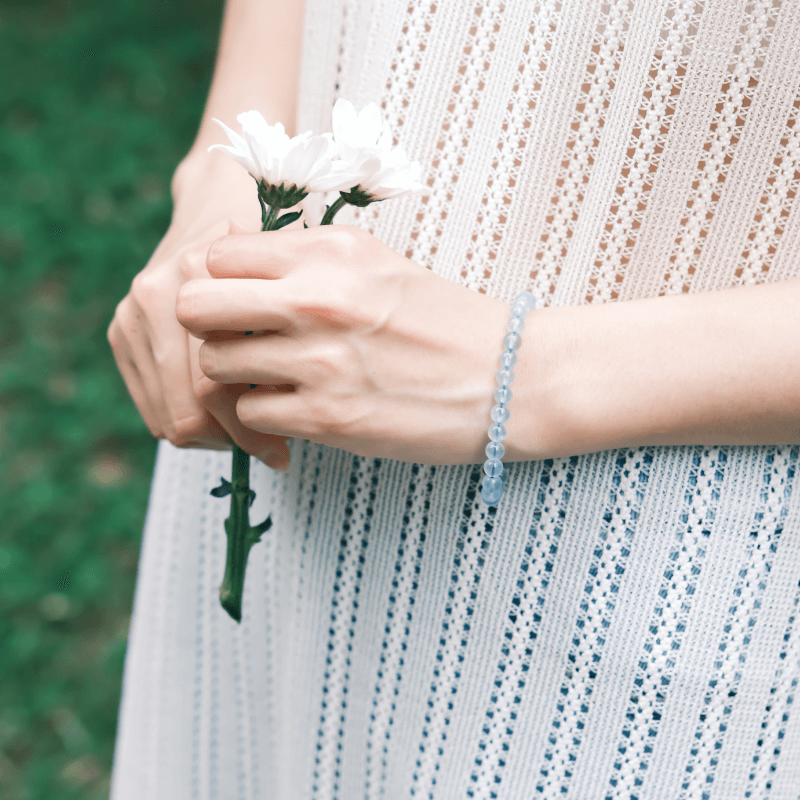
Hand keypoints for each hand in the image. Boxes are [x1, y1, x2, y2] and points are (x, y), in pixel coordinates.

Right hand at [107, 158, 292, 469]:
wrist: (222, 195)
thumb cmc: (272, 242)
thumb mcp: (292, 275)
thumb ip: (287, 333)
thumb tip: (293, 413)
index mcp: (196, 281)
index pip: (216, 388)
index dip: (252, 432)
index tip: (283, 453)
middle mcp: (155, 297)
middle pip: (187, 409)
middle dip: (232, 441)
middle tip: (269, 452)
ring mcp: (131, 313)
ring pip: (166, 414)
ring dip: (209, 435)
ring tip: (248, 433)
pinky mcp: (120, 329)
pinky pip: (150, 403)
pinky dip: (184, 419)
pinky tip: (219, 414)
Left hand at [175, 226, 511, 464]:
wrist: (508, 378)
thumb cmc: (440, 319)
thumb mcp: (375, 262)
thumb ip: (303, 256)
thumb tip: (226, 258)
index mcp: (329, 252)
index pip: (217, 255)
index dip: (221, 280)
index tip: (243, 300)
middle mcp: (317, 300)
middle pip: (195, 306)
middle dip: (209, 326)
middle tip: (240, 339)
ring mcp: (319, 362)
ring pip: (216, 367)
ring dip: (238, 376)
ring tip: (276, 377)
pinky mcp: (327, 418)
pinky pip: (250, 415)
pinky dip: (267, 416)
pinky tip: (301, 409)